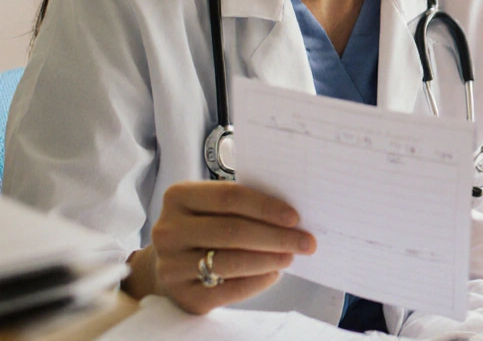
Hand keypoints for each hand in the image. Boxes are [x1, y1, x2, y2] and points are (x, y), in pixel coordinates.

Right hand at [130, 181, 316, 313]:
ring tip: (291, 257)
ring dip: (269, 259)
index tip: (295, 217)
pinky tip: (273, 274)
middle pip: (232, 231)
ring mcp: (171, 265)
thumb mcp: (213, 207)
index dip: (265, 207)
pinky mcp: (182, 294)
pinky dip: (257, 281)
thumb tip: (292, 217)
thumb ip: (243, 205)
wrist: (172, 262)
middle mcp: (168, 230)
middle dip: (276, 237)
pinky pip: (227, 290)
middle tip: (305, 242)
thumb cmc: (205, 226)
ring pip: (230, 261)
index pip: (229, 197)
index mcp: (178, 197)